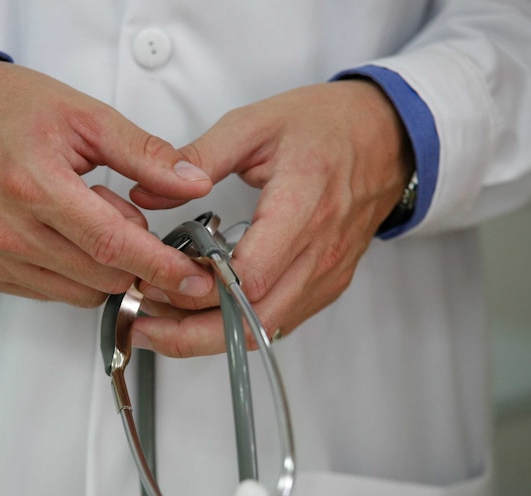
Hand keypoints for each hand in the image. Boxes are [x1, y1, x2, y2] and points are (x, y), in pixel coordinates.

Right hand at [0, 58, 214, 305]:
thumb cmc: (11, 110)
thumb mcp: (86, 116)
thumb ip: (145, 154)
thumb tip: (194, 183)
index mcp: (34, 185)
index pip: (112, 244)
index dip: (160, 266)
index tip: (195, 279)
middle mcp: (8, 230)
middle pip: (102, 276)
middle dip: (137, 259)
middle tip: (130, 217)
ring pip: (81, 293)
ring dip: (104, 266)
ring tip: (88, 216)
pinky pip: (51, 292)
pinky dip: (74, 273)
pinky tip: (64, 233)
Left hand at [130, 80, 413, 354]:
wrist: (389, 137)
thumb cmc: (326, 126)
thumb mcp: (255, 124)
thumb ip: (198, 157)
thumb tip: (145, 191)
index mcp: (302, 206)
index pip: (249, 276)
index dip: (198, 289)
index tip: (154, 279)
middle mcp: (320, 252)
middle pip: (252, 320)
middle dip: (191, 334)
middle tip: (141, 325)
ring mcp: (327, 274)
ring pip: (264, 332)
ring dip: (209, 337)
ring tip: (160, 324)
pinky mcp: (327, 285)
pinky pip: (279, 323)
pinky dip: (237, 327)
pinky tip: (201, 315)